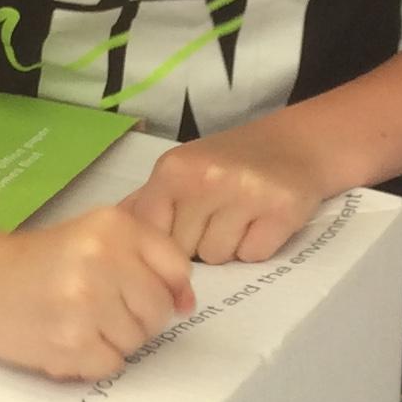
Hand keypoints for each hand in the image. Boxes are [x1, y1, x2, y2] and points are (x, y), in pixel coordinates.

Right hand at [0, 208, 194, 381]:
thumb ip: (148, 258)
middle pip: (159, 310)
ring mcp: (85, 302)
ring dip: (114, 339)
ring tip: (80, 320)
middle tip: (101, 307)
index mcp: (113, 225)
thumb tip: (187, 302)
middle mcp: (101, 258)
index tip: (142, 291)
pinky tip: (68, 338)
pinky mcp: (70, 342)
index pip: (176, 268)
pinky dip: (93, 359)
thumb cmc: (41, 261)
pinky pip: (112, 364)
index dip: (167, 288)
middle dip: (138, 316)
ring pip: (138, 341)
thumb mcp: (96, 237)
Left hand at [124, 120, 324, 263]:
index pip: (148, 231)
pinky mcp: (282, 211)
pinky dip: (258, 246)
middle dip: (198, 242)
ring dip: (228, 245)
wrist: (296, 145)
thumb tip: (106, 235)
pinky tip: (262, 221)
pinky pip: (252, 256)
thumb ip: (147, 203)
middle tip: (219, 215)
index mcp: (173, 170)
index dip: (162, 240)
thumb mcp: (181, 171)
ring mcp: (246, 194)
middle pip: (182, 250)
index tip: (180, 228)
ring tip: (241, 216)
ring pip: (217, 257)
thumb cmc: (230, 163)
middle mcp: (206, 178)